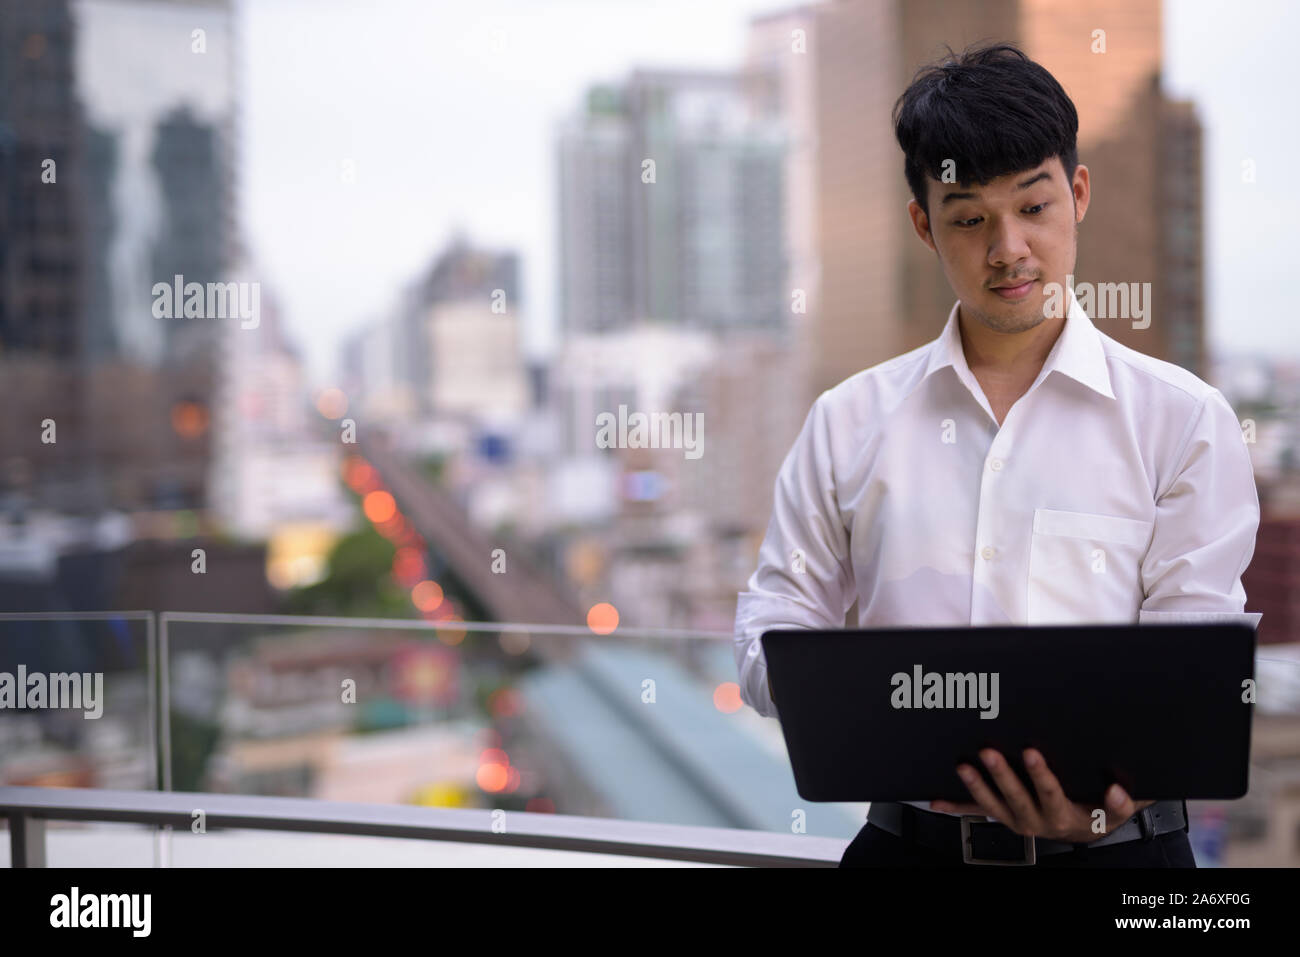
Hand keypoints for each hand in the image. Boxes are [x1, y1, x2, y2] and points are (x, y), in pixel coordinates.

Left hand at [929, 748, 1155, 843]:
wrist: (1083, 829)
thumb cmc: (1097, 812)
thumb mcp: (1115, 811)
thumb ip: (1120, 803)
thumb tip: (1117, 790)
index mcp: (1062, 814)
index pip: (1050, 793)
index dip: (1039, 774)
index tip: (1031, 752)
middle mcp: (1035, 820)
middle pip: (1015, 797)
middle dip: (1001, 775)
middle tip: (989, 752)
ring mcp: (1014, 818)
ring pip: (991, 804)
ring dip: (975, 786)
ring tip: (962, 767)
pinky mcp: (1001, 815)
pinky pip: (975, 812)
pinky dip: (955, 807)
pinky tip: (936, 800)